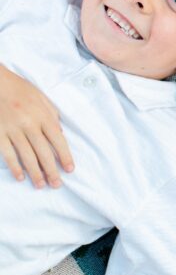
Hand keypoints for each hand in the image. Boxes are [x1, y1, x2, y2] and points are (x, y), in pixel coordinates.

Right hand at [0, 65, 72, 187]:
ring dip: (35, 172)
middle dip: (51, 170)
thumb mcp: (42, 98)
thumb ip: (52, 115)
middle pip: (43, 152)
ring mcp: (12, 130)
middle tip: (56, 184)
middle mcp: (29, 124)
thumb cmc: (20, 89)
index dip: (65, 156)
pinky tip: (20, 177)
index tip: (70, 169)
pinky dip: (14, 166)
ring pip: (26, 156)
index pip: (58, 140)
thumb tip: (59, 133)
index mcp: (43, 116)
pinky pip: (7, 154)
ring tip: (41, 185)